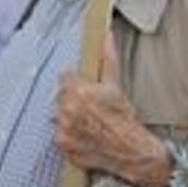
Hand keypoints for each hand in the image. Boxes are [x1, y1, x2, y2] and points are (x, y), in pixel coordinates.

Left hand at [54, 32, 171, 186]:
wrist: (130, 150)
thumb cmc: (123, 117)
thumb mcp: (115, 85)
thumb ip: (107, 58)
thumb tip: (106, 36)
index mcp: (78, 91)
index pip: (64, 76)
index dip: (74, 80)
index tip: (82, 86)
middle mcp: (67, 110)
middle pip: (59, 95)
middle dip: (71, 97)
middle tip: (88, 106)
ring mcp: (63, 129)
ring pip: (57, 114)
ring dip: (67, 115)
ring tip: (86, 120)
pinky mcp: (62, 145)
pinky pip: (57, 133)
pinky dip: (67, 133)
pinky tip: (83, 133)